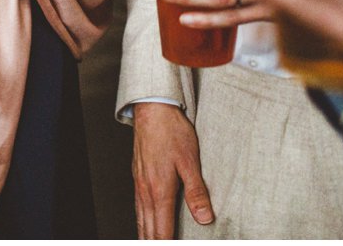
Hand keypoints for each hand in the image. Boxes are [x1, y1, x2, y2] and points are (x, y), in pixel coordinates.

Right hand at [132, 102, 213, 236]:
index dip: (168, 244)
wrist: (153, 110)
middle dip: (155, 242)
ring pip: (140, 220)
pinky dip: (141, 222)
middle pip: (148, 230)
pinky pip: (137, 208)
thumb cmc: (172, 132)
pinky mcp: (138, 177)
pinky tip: (145, 223)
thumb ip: (196, 192)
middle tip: (167, 245)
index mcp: (160, 191)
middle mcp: (146, 191)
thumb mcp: (190, 161)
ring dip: (146, 236)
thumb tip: (204, 218)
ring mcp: (139, 184)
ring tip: (153, 242)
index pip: (162, 231)